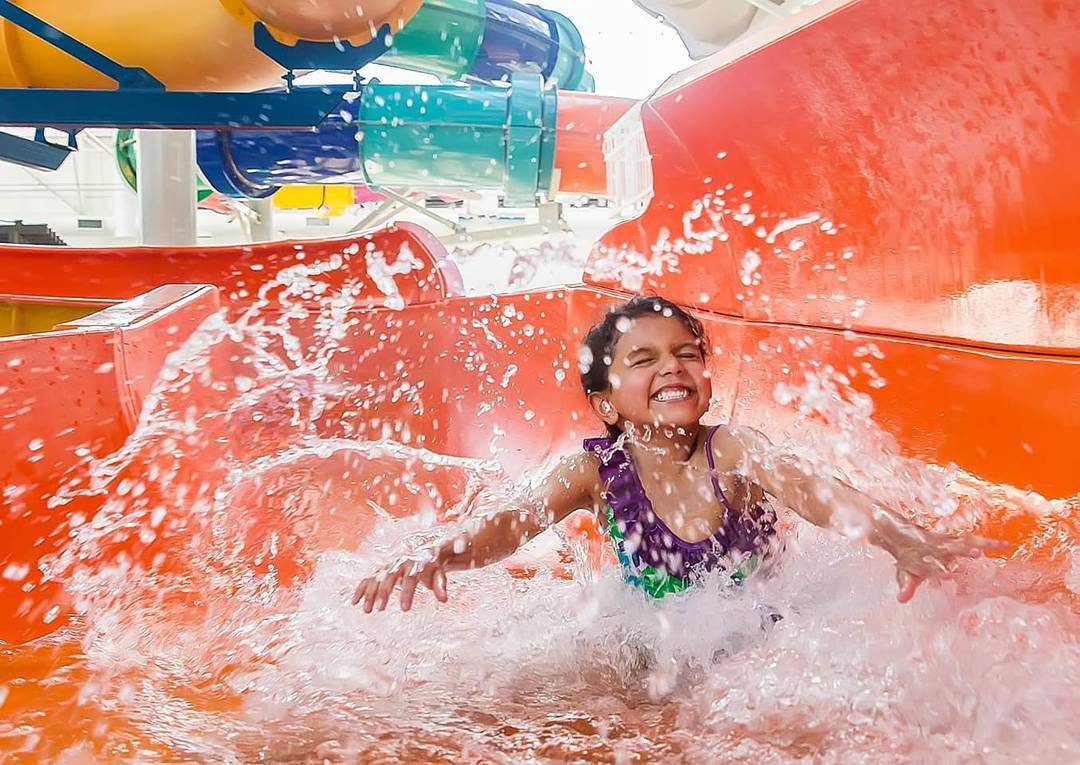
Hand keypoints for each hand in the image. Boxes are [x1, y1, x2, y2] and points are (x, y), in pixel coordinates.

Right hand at [352, 556, 448, 612]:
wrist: (422, 549)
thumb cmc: (432, 564)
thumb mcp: (438, 572)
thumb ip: (440, 584)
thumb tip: (444, 599)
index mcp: (414, 564)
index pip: (410, 579)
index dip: (407, 594)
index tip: (405, 610)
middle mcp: (398, 564)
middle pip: (390, 578)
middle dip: (384, 593)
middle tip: (380, 609)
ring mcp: (388, 567)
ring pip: (377, 579)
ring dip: (370, 594)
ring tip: (367, 611)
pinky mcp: (380, 571)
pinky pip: (368, 579)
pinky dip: (361, 589)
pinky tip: (354, 602)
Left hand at [887, 529, 1008, 602]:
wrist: (902, 536)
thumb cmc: (907, 561)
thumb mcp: (904, 574)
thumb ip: (906, 586)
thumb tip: (901, 599)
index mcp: (924, 558)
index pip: (931, 564)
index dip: (938, 569)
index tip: (947, 574)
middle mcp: (937, 548)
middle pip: (951, 548)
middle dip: (963, 551)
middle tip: (977, 553)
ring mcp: (947, 542)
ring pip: (966, 541)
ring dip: (982, 543)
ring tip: (1003, 545)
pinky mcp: (955, 540)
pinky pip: (974, 541)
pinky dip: (989, 543)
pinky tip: (1006, 544)